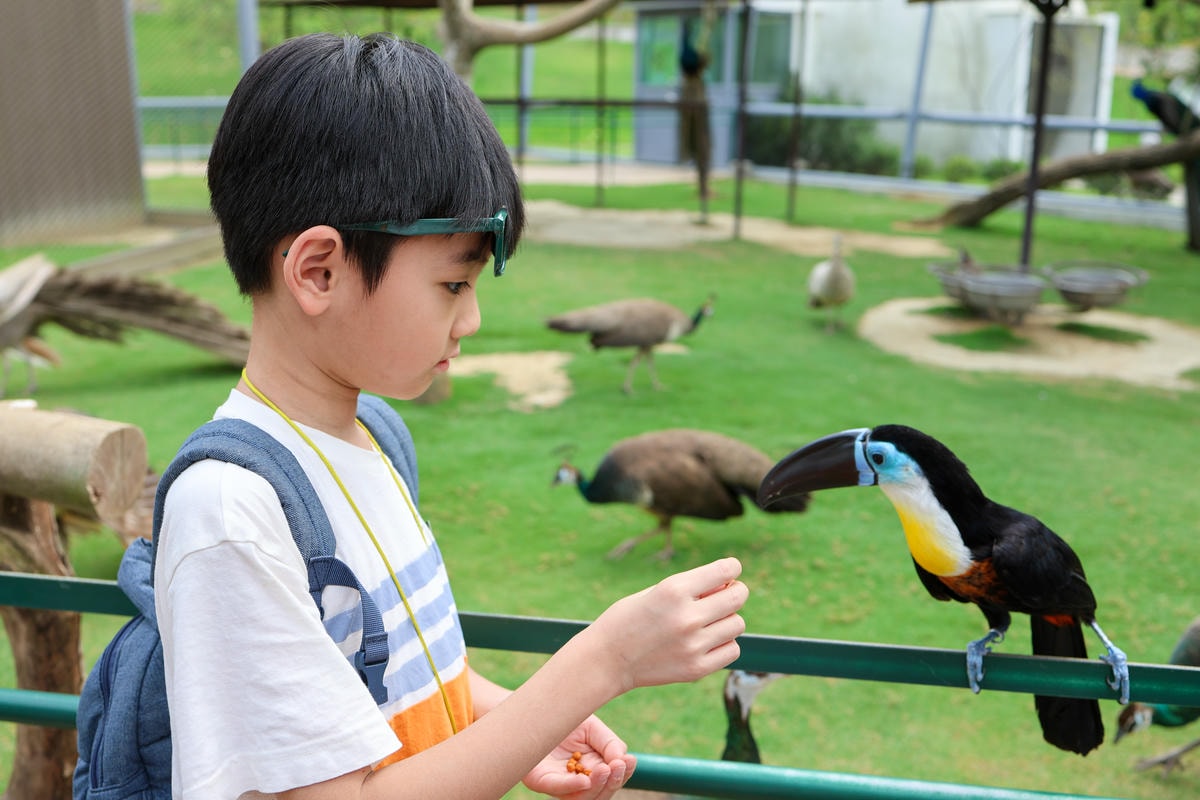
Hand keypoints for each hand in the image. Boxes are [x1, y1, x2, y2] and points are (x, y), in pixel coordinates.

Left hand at [521, 715, 635, 799]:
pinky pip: (558, 788)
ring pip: (583, 796)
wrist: (534, 708)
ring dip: (597, 786)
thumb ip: (609, 742)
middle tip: (618, 766)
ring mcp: (559, 782)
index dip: (624, 772)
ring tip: (606, 769)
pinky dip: (573, 786)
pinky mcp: (541, 780)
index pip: (613, 776)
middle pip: (601, 792)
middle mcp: (577, 778)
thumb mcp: (592, 727)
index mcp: (592, 766)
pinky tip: (584, 780)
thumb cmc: (564, 717)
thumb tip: (622, 759)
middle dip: (613, 781)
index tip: (630, 760)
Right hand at [589, 557, 746, 691]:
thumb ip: (694, 587)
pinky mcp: (696, 669)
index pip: (726, 571)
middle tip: (723, 595)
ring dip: (727, 619)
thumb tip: (730, 584)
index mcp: (673, 589)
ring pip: (738, 624)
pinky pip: (732, 649)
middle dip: (735, 591)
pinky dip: (724, 643)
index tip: (729, 571)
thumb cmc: (630, 618)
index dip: (732, 568)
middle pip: (738, 597)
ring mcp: (693, 645)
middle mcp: (686, 616)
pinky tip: (706, 641)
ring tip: (707, 622)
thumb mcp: (657, 591)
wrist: (606, 659)